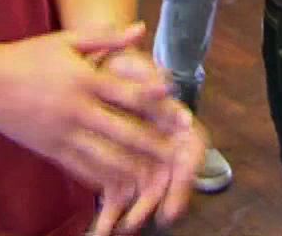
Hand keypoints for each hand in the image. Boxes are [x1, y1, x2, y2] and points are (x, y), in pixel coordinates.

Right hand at [0, 24, 179, 197]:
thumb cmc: (27, 56)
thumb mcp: (66, 40)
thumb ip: (105, 38)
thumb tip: (140, 29)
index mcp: (83, 79)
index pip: (127, 93)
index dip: (156, 103)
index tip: (179, 110)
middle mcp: (76, 109)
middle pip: (122, 131)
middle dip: (152, 144)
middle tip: (178, 154)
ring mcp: (62, 133)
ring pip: (104, 157)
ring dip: (132, 168)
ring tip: (156, 177)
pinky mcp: (50, 149)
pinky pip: (81, 168)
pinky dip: (103, 178)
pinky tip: (120, 184)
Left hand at [90, 50, 201, 234]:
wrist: (87, 72)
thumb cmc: (114, 67)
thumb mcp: (130, 64)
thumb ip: (148, 75)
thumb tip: (167, 86)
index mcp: (173, 120)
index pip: (193, 149)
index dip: (192, 165)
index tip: (183, 179)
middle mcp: (162, 145)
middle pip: (174, 178)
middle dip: (171, 199)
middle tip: (163, 215)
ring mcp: (142, 161)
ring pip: (148, 193)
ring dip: (140, 212)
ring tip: (127, 226)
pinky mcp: (118, 171)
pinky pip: (120, 198)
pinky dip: (111, 216)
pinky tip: (100, 230)